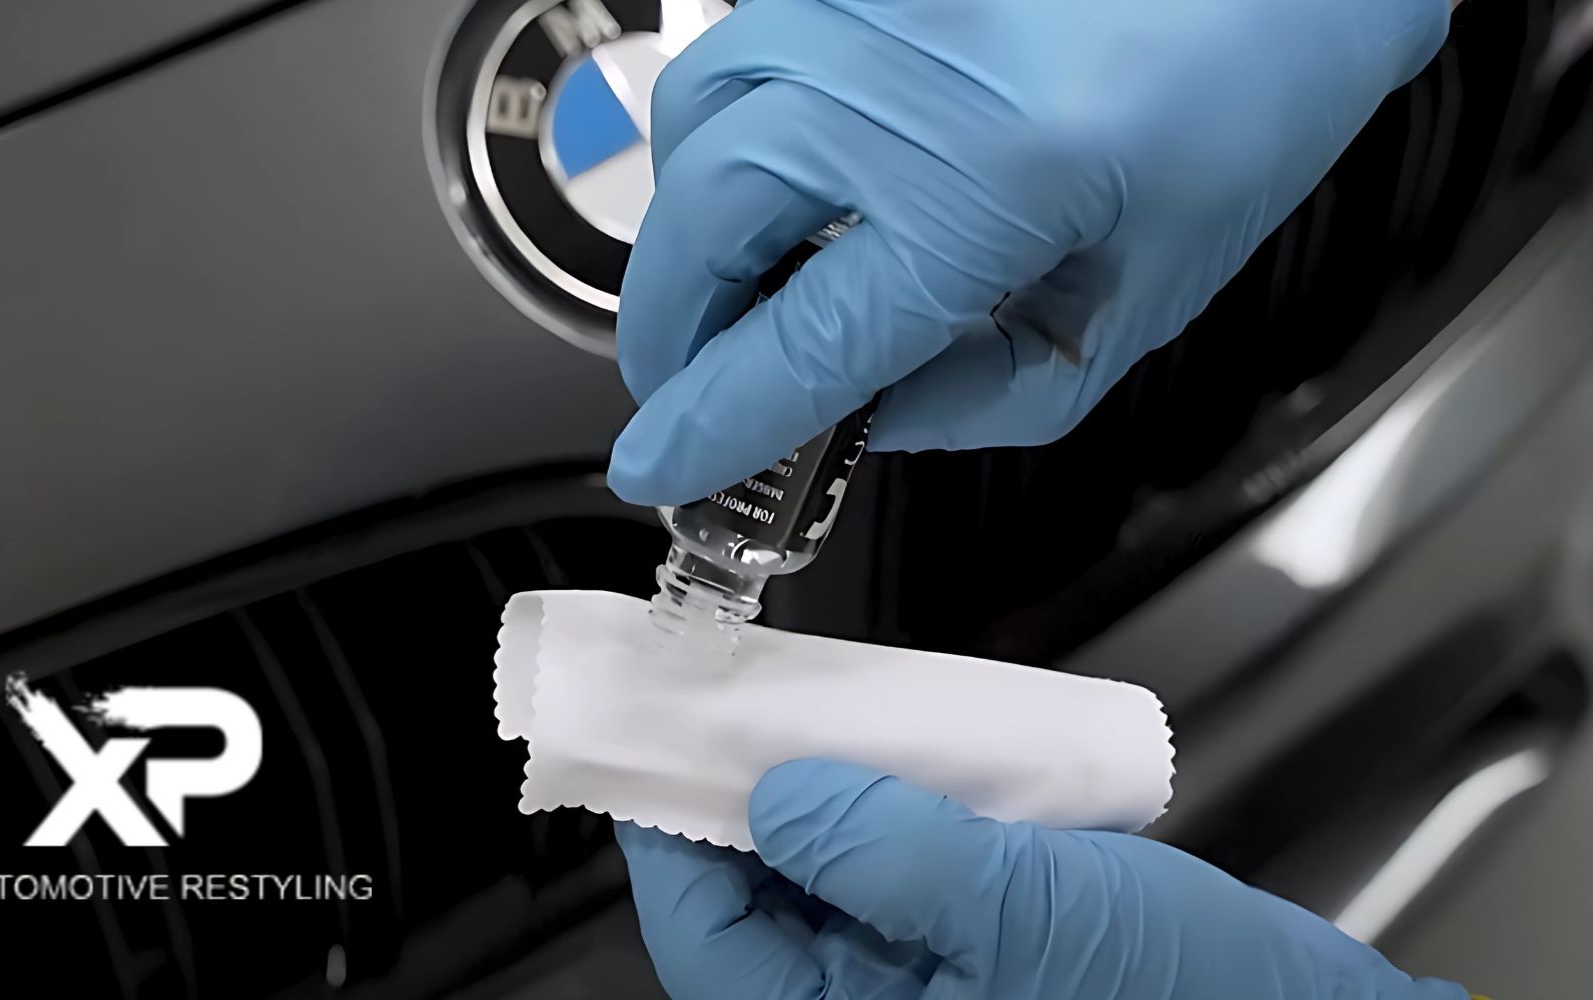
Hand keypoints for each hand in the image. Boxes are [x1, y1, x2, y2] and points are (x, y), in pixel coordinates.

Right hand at [608, 0, 1450, 504]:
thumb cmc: (1242, 107)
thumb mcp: (1132, 306)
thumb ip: (983, 396)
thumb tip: (858, 418)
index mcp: (989, 189)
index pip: (800, 342)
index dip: (712, 422)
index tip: (659, 466)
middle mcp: (900, 80)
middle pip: (703, 224)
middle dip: (670, 331)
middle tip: (688, 384)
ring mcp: (864, 1)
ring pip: (695, 121)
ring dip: (686, 225)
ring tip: (727, 283)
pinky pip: (741, 48)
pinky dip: (730, 133)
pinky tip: (777, 177)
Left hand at [617, 758, 1467, 999]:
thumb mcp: (1021, 911)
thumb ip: (886, 849)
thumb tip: (778, 790)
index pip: (704, 937)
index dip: (671, 828)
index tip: (662, 735)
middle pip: (755, 906)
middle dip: (749, 801)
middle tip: (746, 703)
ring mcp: (917, 995)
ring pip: (822, 888)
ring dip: (819, 801)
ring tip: (821, 716)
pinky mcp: (968, 961)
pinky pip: (893, 884)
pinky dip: (888, 816)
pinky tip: (902, 758)